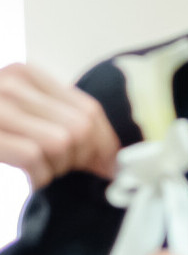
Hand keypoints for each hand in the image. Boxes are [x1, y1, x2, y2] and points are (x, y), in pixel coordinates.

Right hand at [0, 63, 121, 186]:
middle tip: (61, 171)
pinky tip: (27, 179)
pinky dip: (38, 178)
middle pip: (81, 129)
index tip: (108, 168)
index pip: (89, 110)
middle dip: (81, 160)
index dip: (106, 145)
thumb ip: (57, 121)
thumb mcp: (18, 113)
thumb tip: (110, 156)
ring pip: (62, 144)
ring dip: (56, 170)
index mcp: (24, 74)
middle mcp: (9, 83)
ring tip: (38, 173)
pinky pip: (34, 158)